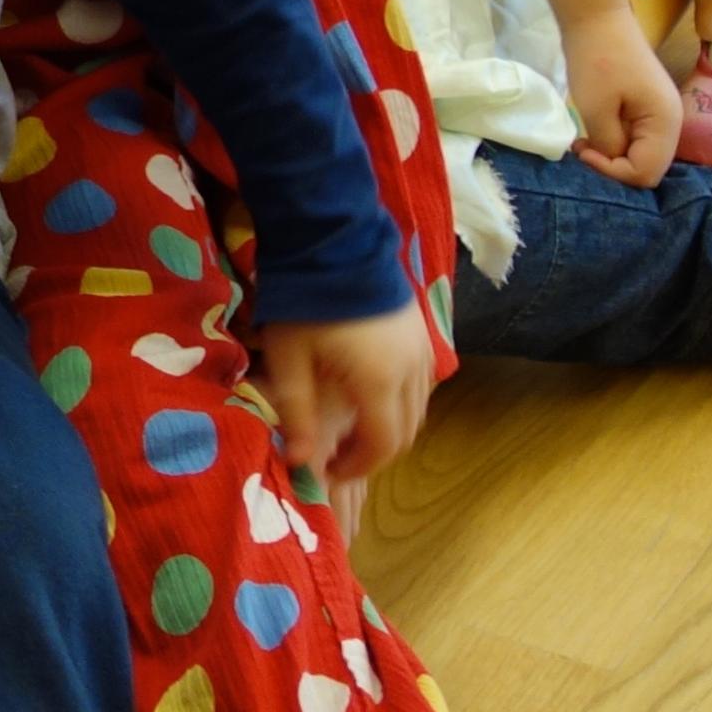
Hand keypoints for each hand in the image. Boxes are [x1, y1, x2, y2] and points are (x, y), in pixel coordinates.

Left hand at [253, 303, 435, 482]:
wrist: (333, 239)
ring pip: (418, 409)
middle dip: (374, 451)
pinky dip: (400, 402)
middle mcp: (412, 371)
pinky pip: (420, 383)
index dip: (358, 466)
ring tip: (351, 428)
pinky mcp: (422, 332)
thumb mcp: (289, 359)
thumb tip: (301, 463)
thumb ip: (296, 413)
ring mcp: (422, 350)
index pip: (383, 445)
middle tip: (337, 455)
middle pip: (406, 432)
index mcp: (380, 382)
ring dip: (390, 427)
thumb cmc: (304, 302)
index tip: (330, 471)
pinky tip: (369, 396)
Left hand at [562, 5, 682, 186]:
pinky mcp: (648, 108)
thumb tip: (615, 163)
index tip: (584, 151)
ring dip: (613, 155)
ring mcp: (661, 115)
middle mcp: (672, 123)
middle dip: (614, 167)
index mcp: (666, 123)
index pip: (646, 173)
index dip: (613, 172)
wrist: (597, 19)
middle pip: (648, 167)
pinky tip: (593, 132)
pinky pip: (636, 139)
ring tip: (584, 142)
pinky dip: (615, 142)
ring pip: (642, 154)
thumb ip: (609, 144)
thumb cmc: (596, 60)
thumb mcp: (596, 108)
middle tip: (582, 149)